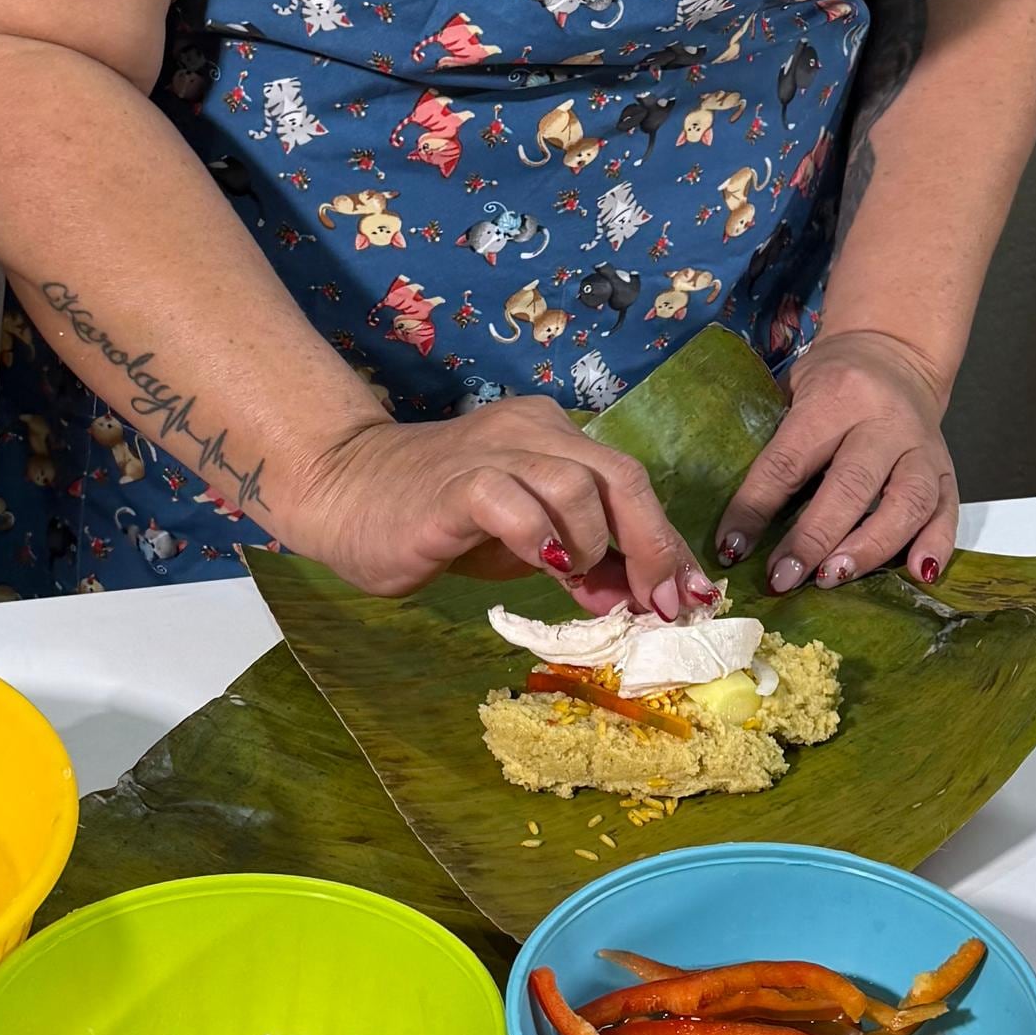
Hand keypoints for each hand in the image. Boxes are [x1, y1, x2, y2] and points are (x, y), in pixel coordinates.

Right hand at [276, 398, 719, 611]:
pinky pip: (513, 503)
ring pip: (578, 486)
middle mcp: (532, 430)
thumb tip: (640, 598)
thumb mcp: (526, 542)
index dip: (668, 543)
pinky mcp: (456, 484)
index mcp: (555, 435)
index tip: (691, 597)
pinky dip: (539, 539)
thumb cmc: (437, 518)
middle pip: (621, 478)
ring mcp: (493, 451)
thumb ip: (582, 559)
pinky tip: (542, 568)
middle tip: (662, 604)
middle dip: (654, 547)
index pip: (630, 484)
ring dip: (594, 547)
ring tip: (579, 583)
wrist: (345, 494)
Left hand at [714, 331, 958, 593]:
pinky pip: (948, 511)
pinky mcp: (948, 470)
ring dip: (870, 548)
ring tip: (832, 578)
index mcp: (836, 397)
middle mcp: (885, 422)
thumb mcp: (793, 392)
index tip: (731, 548)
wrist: (895, 353)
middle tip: (784, 578)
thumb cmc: (832, 383)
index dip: (756, 508)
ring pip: (907, 502)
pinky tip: (916, 575)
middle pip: (852, 485)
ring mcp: (923, 448)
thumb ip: (775, 445)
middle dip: (815, 538)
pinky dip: (936, 546)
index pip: (789, 460)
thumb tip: (738, 524)